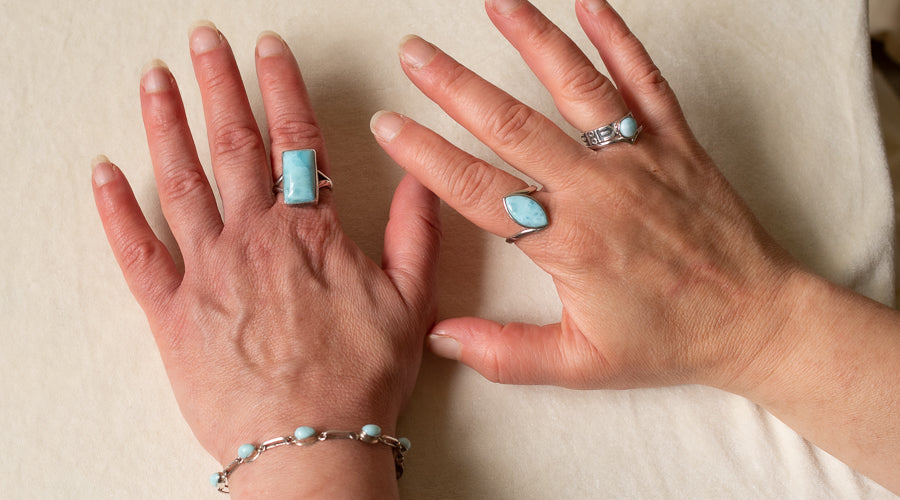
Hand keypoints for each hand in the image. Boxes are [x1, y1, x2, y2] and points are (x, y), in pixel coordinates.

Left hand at [92, 24, 439, 496]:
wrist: (309, 443)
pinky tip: (105, 172)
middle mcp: (254, 239)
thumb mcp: (411, 302)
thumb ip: (417, 232)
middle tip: (203, 41)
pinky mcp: (172, 312)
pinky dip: (117, 209)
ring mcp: (208, 272)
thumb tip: (421, 174)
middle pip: (233, 145)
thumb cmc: (359, 379)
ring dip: (166, 125)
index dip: (280, 88)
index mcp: (310, 233)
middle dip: (218, 84)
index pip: (296, 141)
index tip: (267, 50)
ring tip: (155, 80)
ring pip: (181, 182)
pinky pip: (137, 251)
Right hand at [371, 0, 800, 391]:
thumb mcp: (581, 364)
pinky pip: (645, 80)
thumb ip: (506, 353)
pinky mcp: (676, 142)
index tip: (390, 126)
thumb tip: (440, 337)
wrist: (755, 319)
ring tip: (496, 4)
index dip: (428, 157)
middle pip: (512, 125)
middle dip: (455, 86)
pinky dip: (618, 38)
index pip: (479, 189)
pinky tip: (589, 4)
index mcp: (569, 242)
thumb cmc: (670, 339)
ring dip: (532, 40)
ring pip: (576, 87)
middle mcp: (598, 190)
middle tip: (415, 53)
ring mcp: (639, 158)